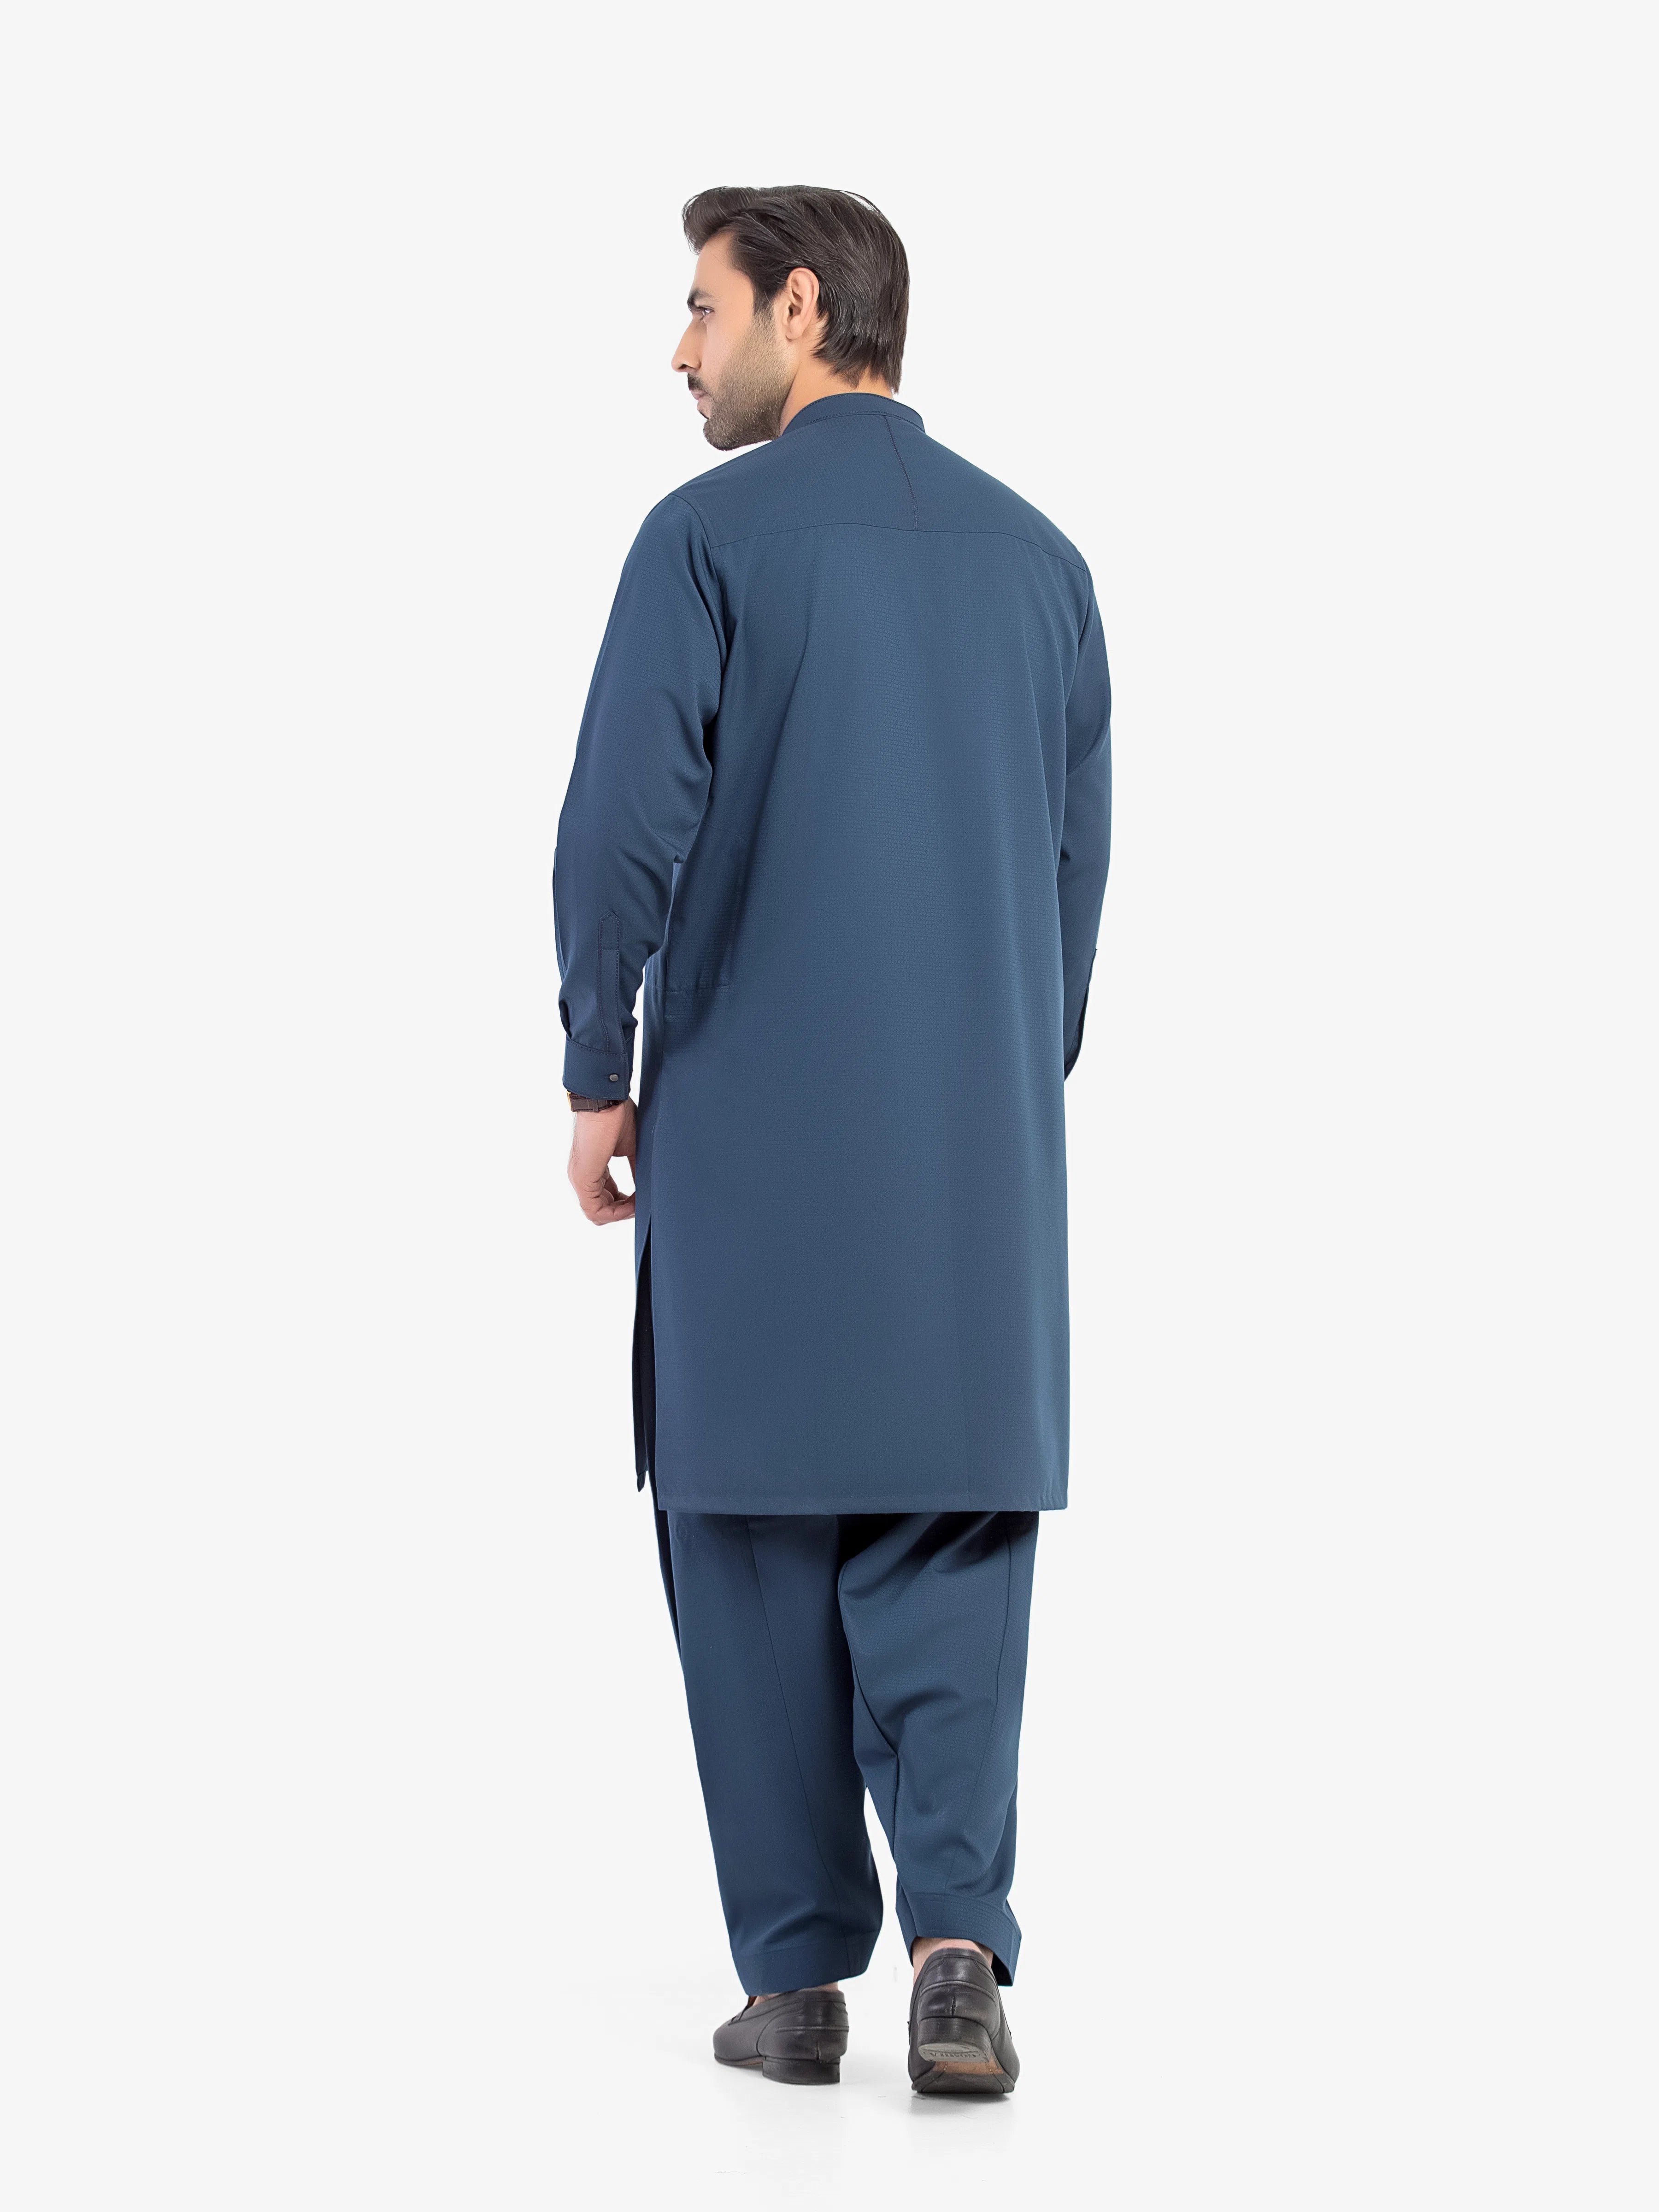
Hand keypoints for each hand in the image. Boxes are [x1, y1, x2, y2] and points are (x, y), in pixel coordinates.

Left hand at [567, 1098, 636, 1223]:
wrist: (606, 1100)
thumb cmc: (617, 1116)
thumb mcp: (630, 1149)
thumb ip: (635, 1170)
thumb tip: (646, 1188)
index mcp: (591, 1168)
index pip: (605, 1197)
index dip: (625, 1204)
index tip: (642, 1198)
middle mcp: (582, 1176)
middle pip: (600, 1209)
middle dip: (624, 1211)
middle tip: (643, 1203)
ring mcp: (580, 1179)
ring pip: (597, 1213)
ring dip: (621, 1213)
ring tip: (640, 1203)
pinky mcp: (583, 1179)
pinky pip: (595, 1210)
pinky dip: (616, 1212)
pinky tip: (633, 1203)